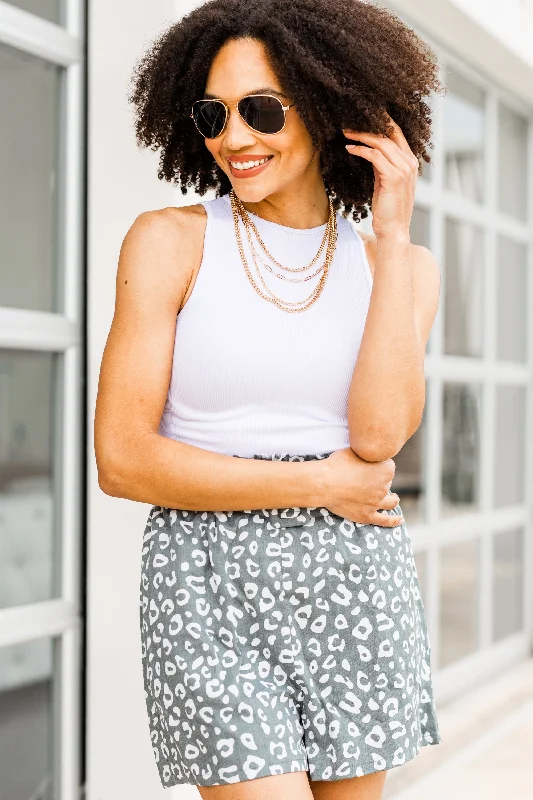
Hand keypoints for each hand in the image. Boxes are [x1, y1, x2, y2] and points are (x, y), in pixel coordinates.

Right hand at [316, 447, 403, 526]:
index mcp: (385, 469)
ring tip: (393, 498)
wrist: (324, 484)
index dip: (380, 465)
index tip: (372, 464)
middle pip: (388, 483)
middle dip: (381, 480)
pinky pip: (384, 520)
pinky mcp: (367, 515)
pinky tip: (400, 520)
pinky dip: (393, 521)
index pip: (390, 466)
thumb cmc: (336, 465)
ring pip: (391, 502)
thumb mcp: (353, 450)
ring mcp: (376, 503)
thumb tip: (367, 450)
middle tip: (369, 478)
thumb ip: (365, 452)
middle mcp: (384, 487)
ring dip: (393, 499)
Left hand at [343, 117, 418, 240]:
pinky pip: (374, 156)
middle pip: (389, 133)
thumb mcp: (385, 182)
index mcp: (410, 162)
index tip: (364, 115)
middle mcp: (410, 162)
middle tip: (349, 120)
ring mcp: (404, 169)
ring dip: (360, 135)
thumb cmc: (387, 209)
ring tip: (345, 132)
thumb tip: (370, 151)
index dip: (382, 121)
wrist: (394, 230)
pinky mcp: (393, 177)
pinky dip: (360, 150)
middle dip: (368, 124)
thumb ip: (382, 166)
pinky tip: (349, 148)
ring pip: (381, 142)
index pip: (397, 133)